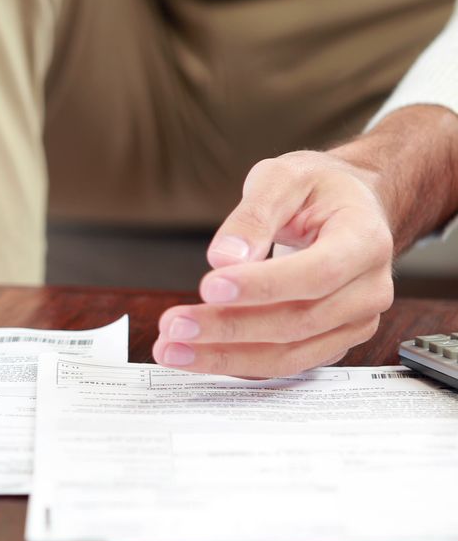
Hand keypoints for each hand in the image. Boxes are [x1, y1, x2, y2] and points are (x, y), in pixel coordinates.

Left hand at [153, 150, 395, 376]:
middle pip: (298, 321)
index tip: (209, 287)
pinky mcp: (333, 341)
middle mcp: (368, 289)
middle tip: (175, 325)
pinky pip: (284, 362)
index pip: (317, 273)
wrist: (352, 208)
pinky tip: (197, 355)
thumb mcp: (284, 178)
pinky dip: (237, 362)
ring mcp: (354, 321)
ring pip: (289, 354)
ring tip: (172, 348)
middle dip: (229, 328)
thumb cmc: (319, 189)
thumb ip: (254, 214)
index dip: (262, 285)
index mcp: (365, 240)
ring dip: (225, 356)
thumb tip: (223, 257)